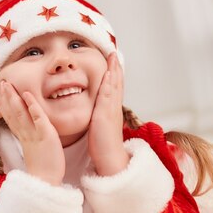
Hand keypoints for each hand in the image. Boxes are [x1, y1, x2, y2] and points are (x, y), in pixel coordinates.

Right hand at [0, 81, 65, 185]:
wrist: (46, 184)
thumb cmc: (44, 170)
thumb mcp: (34, 151)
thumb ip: (30, 140)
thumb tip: (27, 134)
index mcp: (23, 138)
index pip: (11, 118)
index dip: (4, 105)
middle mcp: (26, 134)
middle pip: (13, 113)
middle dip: (6, 97)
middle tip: (1, 83)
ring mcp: (34, 134)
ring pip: (21, 113)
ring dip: (14, 98)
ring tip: (7, 85)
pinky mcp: (46, 135)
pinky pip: (38, 118)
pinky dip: (32, 105)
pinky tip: (27, 94)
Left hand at [88, 53, 128, 175]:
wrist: (110, 159)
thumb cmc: (103, 146)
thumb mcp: (100, 126)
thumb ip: (99, 117)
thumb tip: (95, 113)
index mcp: (111, 110)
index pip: (114, 88)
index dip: (114, 75)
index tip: (112, 62)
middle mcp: (113, 108)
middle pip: (117, 83)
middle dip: (116, 68)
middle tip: (114, 54)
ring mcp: (111, 110)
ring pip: (114, 86)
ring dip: (114, 70)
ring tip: (113, 57)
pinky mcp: (106, 114)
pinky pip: (108, 95)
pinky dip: (109, 83)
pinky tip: (108, 73)